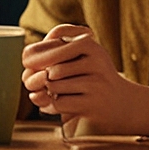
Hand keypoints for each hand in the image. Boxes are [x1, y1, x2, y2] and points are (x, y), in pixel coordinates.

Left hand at [21, 25, 148, 135]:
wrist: (122, 103)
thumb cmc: (94, 77)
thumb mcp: (82, 55)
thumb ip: (54, 51)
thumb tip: (27, 62)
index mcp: (88, 44)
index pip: (50, 50)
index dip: (37, 60)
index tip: (32, 67)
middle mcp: (95, 61)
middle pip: (51, 70)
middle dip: (45, 80)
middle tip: (51, 84)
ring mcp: (95, 83)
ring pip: (53, 87)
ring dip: (51, 93)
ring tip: (62, 93)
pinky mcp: (93, 104)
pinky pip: (59, 103)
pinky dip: (54, 105)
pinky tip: (63, 104)